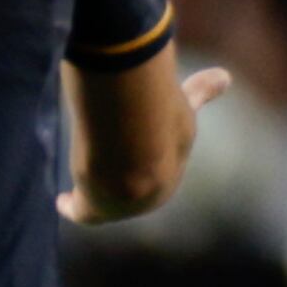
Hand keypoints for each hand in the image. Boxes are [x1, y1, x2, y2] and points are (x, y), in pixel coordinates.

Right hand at [57, 68, 231, 221]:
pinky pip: (79, 211)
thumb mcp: (184, 104)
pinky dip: (71, 207)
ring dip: (91, 195)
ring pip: (103, 202)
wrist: (134, 148)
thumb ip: (200, 92)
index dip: (142, 161)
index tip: (133, 156)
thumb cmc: (160, 121)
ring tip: (76, 189)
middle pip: (128, 194)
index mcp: (168, 177)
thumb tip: (225, 76)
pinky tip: (61, 200)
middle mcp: (147, 199)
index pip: (155, 173)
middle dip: (116, 187)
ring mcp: (121, 208)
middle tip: (99, 172)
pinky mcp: (92, 209)